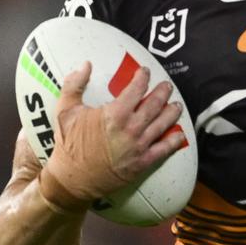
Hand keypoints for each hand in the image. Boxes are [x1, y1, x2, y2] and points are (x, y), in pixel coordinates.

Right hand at [38, 61, 185, 212]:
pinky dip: (174, 141)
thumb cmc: (69, 144)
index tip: (146, 72)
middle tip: (167, 86)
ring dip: (172, 113)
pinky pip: (163, 150)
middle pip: (154, 105)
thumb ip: (74, 85)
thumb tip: (85, 64)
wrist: (72, 180)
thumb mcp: (65, 111)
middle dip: (163, 92)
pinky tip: (180, 135)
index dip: (143, 77)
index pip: (136, 89)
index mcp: (115, 114)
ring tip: (177, 105)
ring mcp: (139, 146)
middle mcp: (131, 128)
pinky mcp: (142, 163)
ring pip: (163, 124)